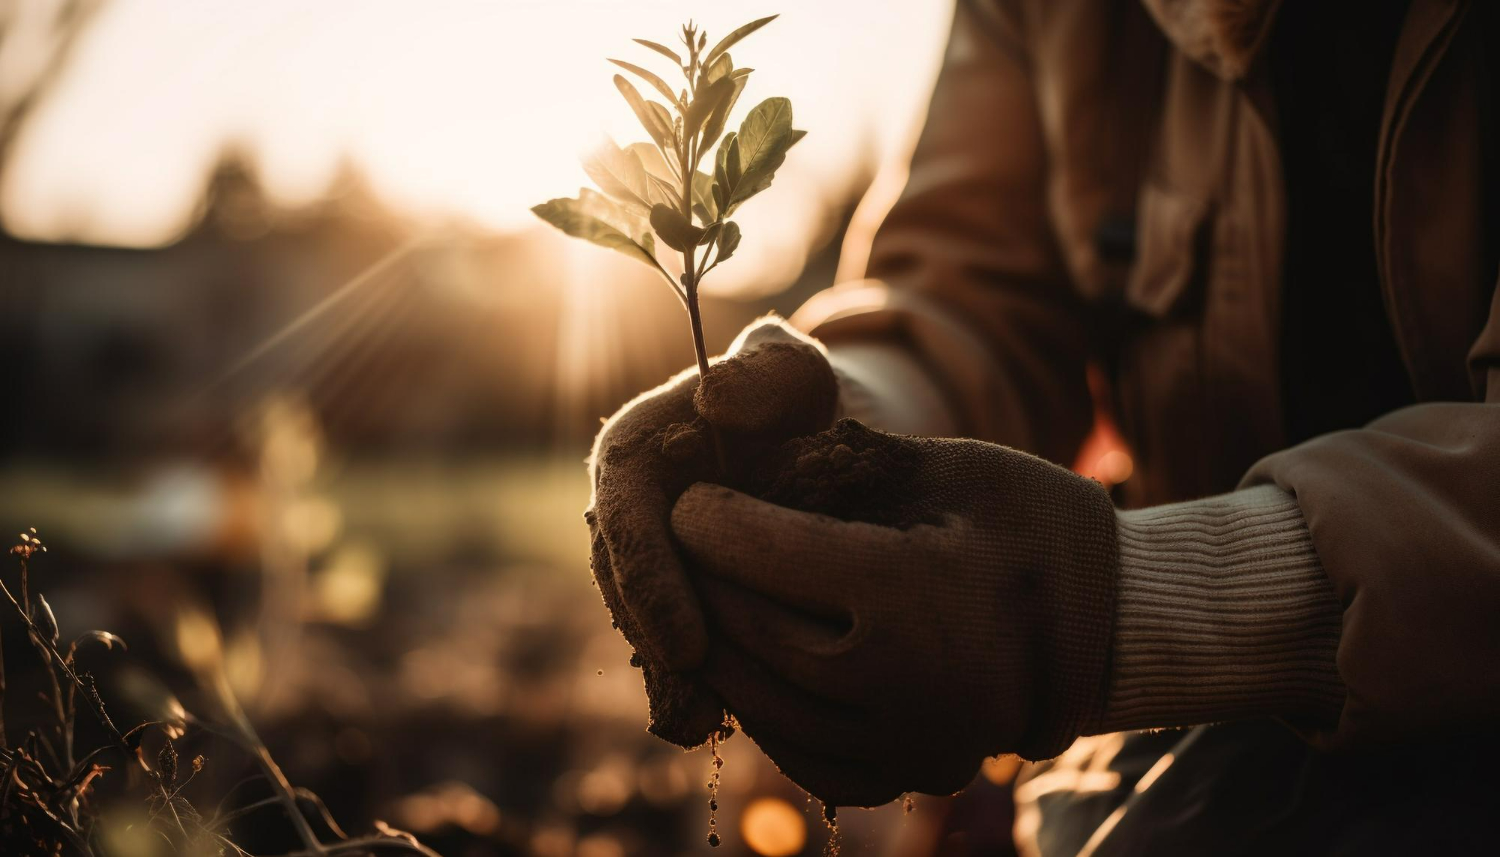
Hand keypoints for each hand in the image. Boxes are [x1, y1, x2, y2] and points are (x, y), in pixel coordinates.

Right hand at [587, 316, 838, 745]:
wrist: (814, 446)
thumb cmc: (802, 401)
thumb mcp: (795, 373)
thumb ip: (765, 371)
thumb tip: (716, 400)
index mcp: (632, 451)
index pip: (624, 518)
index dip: (650, 584)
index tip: (688, 641)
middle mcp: (625, 511)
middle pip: (624, 586)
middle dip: (657, 644)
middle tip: (700, 697)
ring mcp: (643, 559)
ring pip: (641, 624)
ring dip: (669, 677)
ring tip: (708, 724)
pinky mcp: (670, 597)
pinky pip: (667, 644)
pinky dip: (690, 685)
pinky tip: (723, 725)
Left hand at [669, 420, 1118, 804]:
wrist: (1117, 624)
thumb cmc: (1036, 525)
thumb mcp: (958, 466)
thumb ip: (850, 463)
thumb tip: (745, 462)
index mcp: (920, 590)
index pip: (772, 555)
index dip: (714, 523)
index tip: (690, 500)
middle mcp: (909, 681)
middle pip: (754, 634)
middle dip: (703, 584)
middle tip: (681, 547)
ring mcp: (911, 742)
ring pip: (765, 704)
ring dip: (720, 650)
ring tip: (705, 601)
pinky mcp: (911, 774)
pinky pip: (804, 755)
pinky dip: (764, 707)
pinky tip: (753, 663)